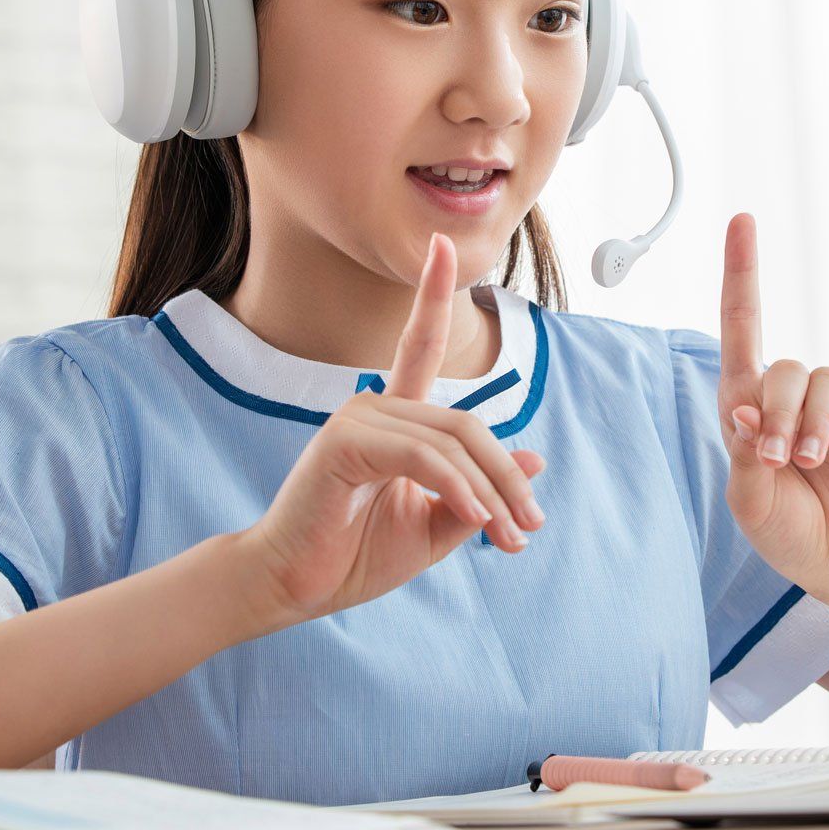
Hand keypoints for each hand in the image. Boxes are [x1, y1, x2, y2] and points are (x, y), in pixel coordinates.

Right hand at [247, 232, 545, 621]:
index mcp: (394, 418)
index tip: (444, 242)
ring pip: (451, 442)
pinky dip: (458, 487)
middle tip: (530, 527)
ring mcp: (356, 418)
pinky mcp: (344, 442)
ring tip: (508, 536)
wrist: (293, 587)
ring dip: (490, 492)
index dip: (432, 291)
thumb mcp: (433, 527)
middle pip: (467, 424)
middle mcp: (374, 406)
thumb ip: (477, 494)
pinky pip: (422, 456)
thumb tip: (534, 459)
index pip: (418, 343)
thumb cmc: (355, 554)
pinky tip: (475, 518)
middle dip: (507, 477)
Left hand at [717, 212, 828, 602]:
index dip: (742, 269)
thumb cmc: (785, 525)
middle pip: (780, 368)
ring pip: (822, 380)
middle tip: (780, 461)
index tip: (742, 218)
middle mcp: (787, 389)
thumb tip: (746, 409)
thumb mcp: (748, 501)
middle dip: (779, 417)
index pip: (741, 323)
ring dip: (815, 427)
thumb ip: (743, 455)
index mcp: (745, 401)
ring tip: (816, 464)